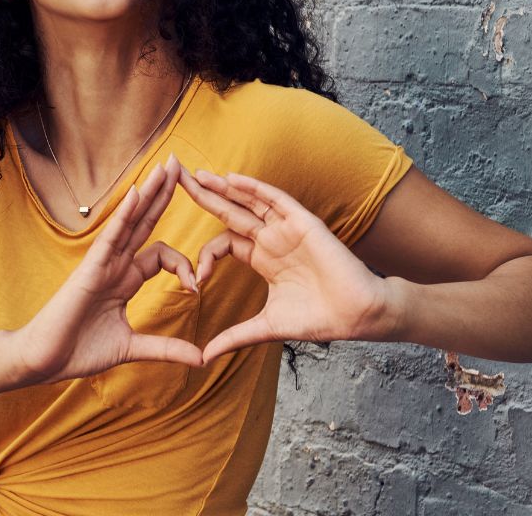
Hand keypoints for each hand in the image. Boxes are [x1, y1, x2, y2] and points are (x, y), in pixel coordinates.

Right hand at [11, 155, 203, 386]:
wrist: (44, 360)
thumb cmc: (79, 351)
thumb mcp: (132, 348)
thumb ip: (165, 348)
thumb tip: (201, 358)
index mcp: (125, 280)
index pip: (162, 254)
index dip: (184, 265)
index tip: (196, 289)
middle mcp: (116, 265)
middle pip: (146, 221)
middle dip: (165, 194)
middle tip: (183, 165)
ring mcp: (103, 263)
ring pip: (132, 220)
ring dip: (151, 192)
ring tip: (169, 165)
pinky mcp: (90, 268)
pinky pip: (111, 235)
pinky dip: (125, 214)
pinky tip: (138, 192)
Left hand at [179, 166, 394, 364]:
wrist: (356, 315)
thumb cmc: (319, 319)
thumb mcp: (266, 327)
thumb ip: (234, 337)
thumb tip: (203, 358)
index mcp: (262, 259)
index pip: (224, 244)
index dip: (205, 256)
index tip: (195, 282)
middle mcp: (271, 239)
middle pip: (230, 211)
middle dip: (202, 196)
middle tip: (174, 178)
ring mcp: (287, 229)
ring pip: (249, 200)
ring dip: (223, 187)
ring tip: (196, 174)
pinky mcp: (303, 223)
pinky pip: (275, 199)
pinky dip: (253, 188)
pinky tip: (231, 179)